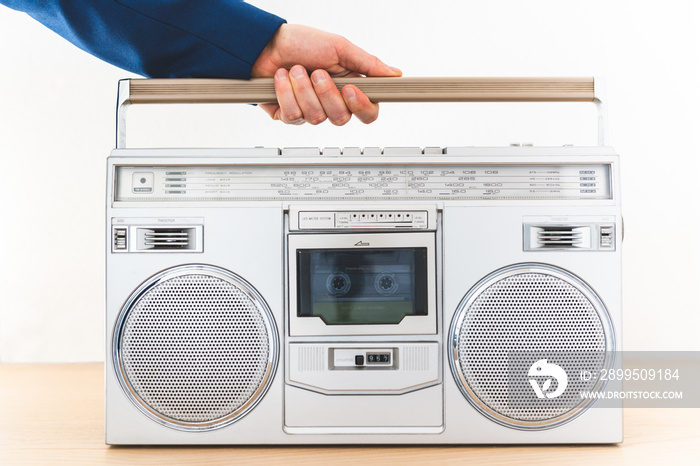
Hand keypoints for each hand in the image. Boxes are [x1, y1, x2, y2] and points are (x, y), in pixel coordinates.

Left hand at [251, 24, 401, 124]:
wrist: (264, 44)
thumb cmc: (300, 42)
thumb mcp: (339, 47)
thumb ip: (368, 63)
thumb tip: (394, 73)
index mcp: (349, 87)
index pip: (368, 112)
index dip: (362, 107)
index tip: (351, 90)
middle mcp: (331, 102)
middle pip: (341, 118)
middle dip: (326, 93)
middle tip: (316, 72)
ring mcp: (310, 111)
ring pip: (316, 118)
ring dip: (303, 89)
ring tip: (295, 69)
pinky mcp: (289, 116)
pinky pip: (293, 116)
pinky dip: (285, 93)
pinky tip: (281, 79)